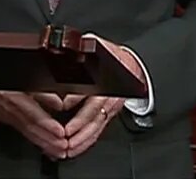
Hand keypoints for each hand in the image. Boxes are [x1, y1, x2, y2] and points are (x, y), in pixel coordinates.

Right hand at [0, 90, 67, 158]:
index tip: (60, 133)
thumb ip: (39, 89)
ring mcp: (4, 115)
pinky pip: (21, 130)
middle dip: (47, 140)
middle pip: (30, 128)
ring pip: (26, 132)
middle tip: (63, 149)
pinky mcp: (3, 116)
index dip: (47, 125)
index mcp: (12, 96)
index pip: (32, 115)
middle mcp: (7, 109)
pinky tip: (43, 144)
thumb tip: (58, 101)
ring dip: (42, 142)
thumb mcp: (19, 75)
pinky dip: (33, 138)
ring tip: (57, 151)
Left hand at [59, 37, 143, 157]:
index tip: (64, 105)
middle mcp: (109, 95)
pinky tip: (76, 148)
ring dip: (82, 140)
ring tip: (67, 149)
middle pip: (95, 115)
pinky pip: (98, 130)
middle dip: (79, 128)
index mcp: (106, 78)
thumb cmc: (111, 55)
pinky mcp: (108, 115)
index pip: (92, 89)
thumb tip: (72, 49)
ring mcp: (110, 107)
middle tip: (64, 138)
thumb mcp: (97, 46)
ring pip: (97, 126)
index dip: (77, 98)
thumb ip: (84, 49)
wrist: (132, 65)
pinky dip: (87, 141)